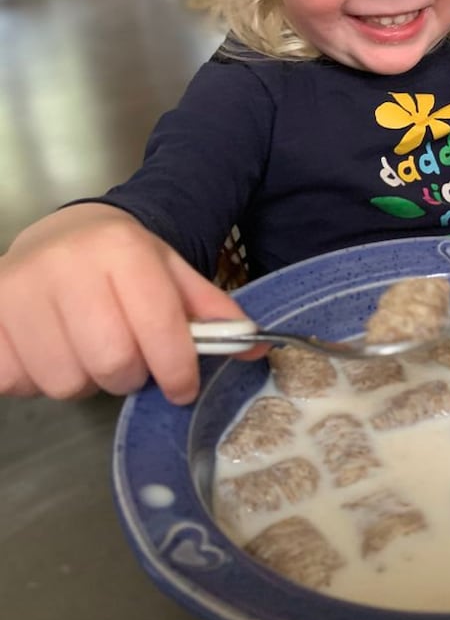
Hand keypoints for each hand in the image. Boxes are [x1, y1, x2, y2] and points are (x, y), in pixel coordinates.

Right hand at [0, 204, 249, 403]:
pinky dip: (36, 380)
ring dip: (84, 381)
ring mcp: (18, 289)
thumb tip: (255, 346)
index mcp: (122, 248)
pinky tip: (50, 351)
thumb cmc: (122, 261)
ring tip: (88, 350)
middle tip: (129, 359)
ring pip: (64, 381)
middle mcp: (67, 264)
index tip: (181, 385)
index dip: (177, 368)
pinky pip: (15, 381)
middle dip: (129, 375)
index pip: (158, 327)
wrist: (61, 233)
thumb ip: (211, 311)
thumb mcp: (172, 272)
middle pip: (111, 362)